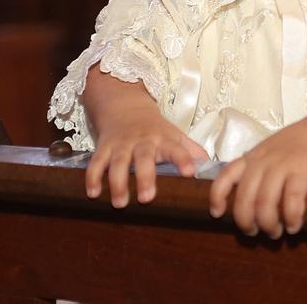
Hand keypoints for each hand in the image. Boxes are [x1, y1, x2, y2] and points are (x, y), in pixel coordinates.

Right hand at [85, 100, 208, 207]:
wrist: (124, 104)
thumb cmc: (154, 128)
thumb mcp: (175, 135)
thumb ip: (192, 151)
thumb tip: (213, 168)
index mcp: (163, 140)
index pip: (176, 149)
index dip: (184, 159)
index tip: (190, 173)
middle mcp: (142, 141)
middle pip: (144, 158)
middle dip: (145, 177)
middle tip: (147, 198)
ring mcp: (121, 144)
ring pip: (118, 162)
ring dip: (118, 182)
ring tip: (120, 202)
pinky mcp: (104, 147)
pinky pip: (96, 162)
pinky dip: (93, 177)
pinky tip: (93, 193)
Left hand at [207, 117, 306, 238]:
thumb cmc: (294, 150)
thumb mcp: (268, 154)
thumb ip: (254, 172)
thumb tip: (241, 204)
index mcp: (251, 158)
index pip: (225, 176)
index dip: (218, 197)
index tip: (217, 214)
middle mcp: (263, 161)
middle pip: (245, 197)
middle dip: (246, 221)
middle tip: (254, 232)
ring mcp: (282, 165)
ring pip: (265, 202)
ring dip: (268, 223)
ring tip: (276, 232)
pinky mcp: (302, 171)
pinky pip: (291, 199)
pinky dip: (291, 217)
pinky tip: (294, 225)